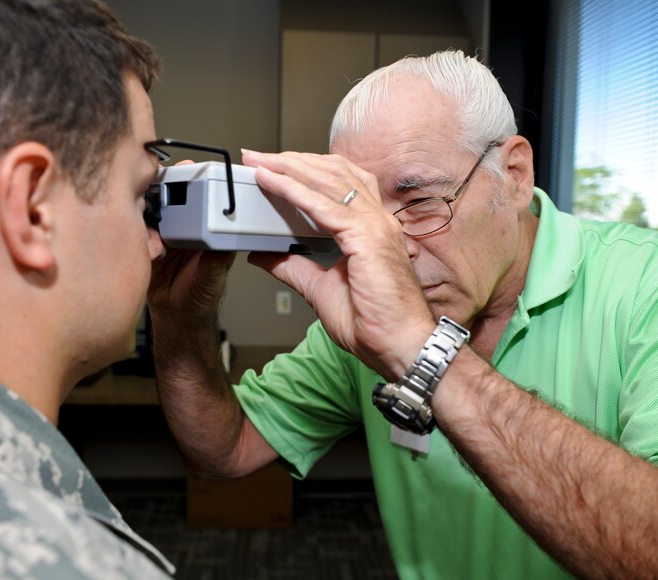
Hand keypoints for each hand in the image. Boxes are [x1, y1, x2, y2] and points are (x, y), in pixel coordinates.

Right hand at [146, 159, 235, 326]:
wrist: (177, 317)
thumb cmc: (200, 297)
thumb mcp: (213, 279)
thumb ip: (216, 262)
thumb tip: (225, 245)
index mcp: (202, 229)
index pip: (197, 197)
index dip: (190, 181)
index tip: (184, 170)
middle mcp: (180, 228)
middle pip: (167, 197)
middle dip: (159, 187)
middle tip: (153, 184)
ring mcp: (160, 235)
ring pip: (147, 210)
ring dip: (141, 206)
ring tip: (139, 207)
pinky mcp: (142, 245)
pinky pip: (133, 231)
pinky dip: (130, 228)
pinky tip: (132, 232)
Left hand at [241, 149, 434, 379]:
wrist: (400, 346)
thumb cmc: (374, 323)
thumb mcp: (320, 288)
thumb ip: (293, 267)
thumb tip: (263, 254)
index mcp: (371, 228)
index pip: (339, 183)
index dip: (305, 170)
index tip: (273, 166)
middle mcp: (377, 219)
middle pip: (333, 172)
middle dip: (292, 160)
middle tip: (257, 156)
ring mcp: (375, 225)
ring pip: (327, 181)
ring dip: (289, 167)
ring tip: (260, 161)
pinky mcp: (367, 237)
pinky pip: (324, 205)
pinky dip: (294, 190)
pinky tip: (272, 182)